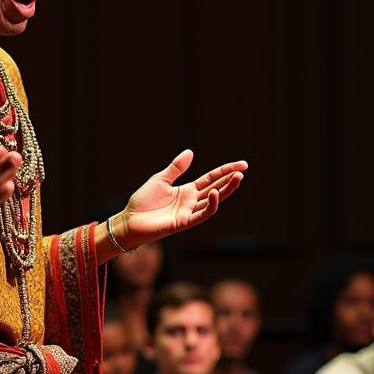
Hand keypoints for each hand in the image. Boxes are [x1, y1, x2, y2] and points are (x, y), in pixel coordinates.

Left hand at [115, 150, 246, 248]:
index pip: (211, 179)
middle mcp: (191, 201)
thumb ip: (176, 168)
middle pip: (216, 188)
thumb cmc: (143, 202)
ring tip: (237, 178)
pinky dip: (210, 205)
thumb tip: (190, 152)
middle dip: (230, 180)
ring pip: (213, 201)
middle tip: (243, 170)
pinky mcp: (184, 222)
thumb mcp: (160, 179)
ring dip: (225, 190)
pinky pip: (202, 214)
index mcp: (187, 190)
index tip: (242, 165)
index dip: (225, 171)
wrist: (130, 220)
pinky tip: (214, 193)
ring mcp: (189, 212)